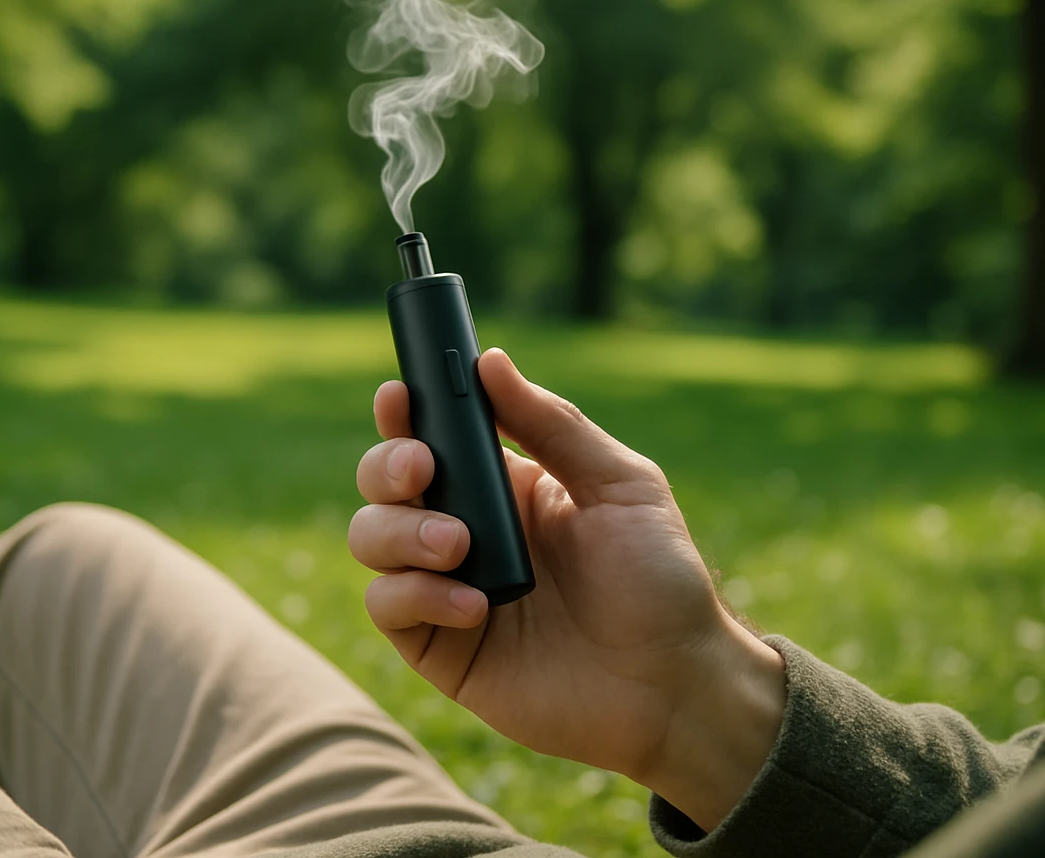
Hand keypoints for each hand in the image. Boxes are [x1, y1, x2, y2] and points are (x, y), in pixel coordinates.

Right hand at [350, 348, 784, 830]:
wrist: (674, 683)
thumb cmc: (660, 580)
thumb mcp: (622, 484)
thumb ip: (553, 424)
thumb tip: (489, 361)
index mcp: (505, 485)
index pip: (432, 435)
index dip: (403, 411)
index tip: (399, 397)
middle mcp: (466, 529)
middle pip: (384, 481)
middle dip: (387, 465)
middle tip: (422, 470)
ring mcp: (445, 587)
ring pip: (371, 537)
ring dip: (400, 531)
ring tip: (459, 546)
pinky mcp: (439, 647)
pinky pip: (387, 607)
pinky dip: (416, 595)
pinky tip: (473, 605)